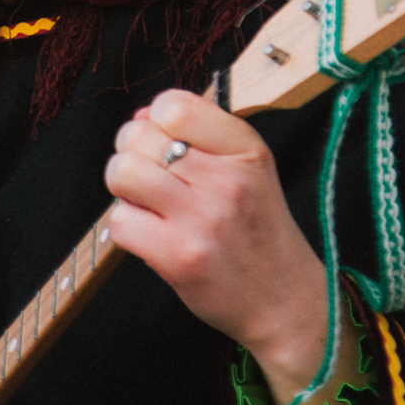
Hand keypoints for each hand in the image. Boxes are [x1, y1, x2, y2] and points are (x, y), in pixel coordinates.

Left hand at [104, 91, 354, 404]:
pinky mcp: (179, 256)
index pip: (173, 105)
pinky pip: (121, 221)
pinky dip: (127, 228)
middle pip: (138, 136)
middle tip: (151, 178)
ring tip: (146, 203)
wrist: (284, 300)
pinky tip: (152, 235)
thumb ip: (198, 136)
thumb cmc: (257, 231)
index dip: (154, 120)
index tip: (165, 143)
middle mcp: (227, 179)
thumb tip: (139, 117)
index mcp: (246, 149)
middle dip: (132, 153)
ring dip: (124, 189)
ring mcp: (203, 218)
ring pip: (122, 172)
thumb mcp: (247, 169)